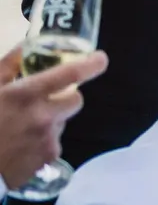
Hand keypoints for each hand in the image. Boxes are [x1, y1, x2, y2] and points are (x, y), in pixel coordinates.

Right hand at [0, 45, 107, 188]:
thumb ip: (9, 65)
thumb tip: (26, 46)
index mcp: (26, 95)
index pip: (71, 74)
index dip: (91, 64)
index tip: (100, 59)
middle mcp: (42, 117)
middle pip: (76, 100)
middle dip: (65, 97)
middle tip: (43, 101)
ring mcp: (48, 139)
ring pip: (63, 122)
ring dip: (50, 121)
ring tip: (22, 128)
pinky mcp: (48, 158)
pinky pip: (55, 143)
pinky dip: (43, 142)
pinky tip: (22, 145)